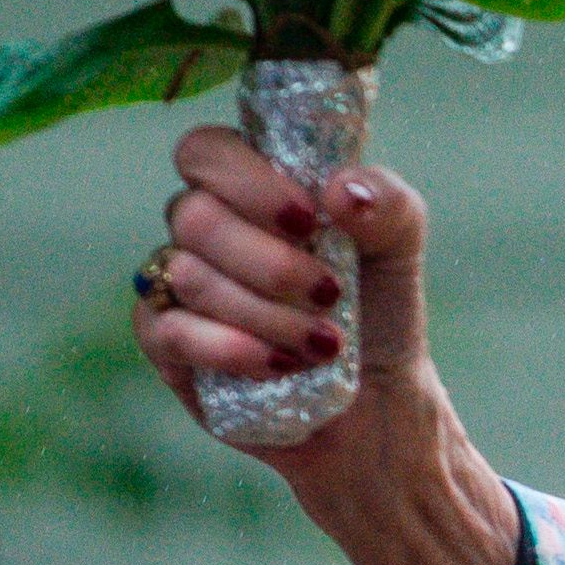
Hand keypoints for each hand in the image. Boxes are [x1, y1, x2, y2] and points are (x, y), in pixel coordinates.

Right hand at [138, 124, 519, 564]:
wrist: (375, 413)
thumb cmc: (379, 319)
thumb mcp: (399, 253)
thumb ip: (387, 205)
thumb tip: (339, 189)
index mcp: (253, 191)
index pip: (207, 150)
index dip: (247, 178)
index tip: (309, 218)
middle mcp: (205, 231)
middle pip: (194, 212)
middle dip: (269, 259)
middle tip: (330, 294)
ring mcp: (178, 287)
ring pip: (188, 273)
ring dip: (265, 311)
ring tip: (323, 344)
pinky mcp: (168, 346)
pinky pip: (166, 328)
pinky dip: (226, 345)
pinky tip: (275, 364)